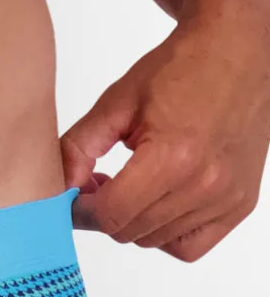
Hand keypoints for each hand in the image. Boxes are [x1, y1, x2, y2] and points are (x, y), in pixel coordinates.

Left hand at [60, 0, 269, 260]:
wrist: (238, 51)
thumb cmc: (181, 69)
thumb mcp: (116, 103)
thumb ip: (78, 148)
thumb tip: (58, 188)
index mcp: (173, 157)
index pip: (110, 215)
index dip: (81, 211)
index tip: (73, 197)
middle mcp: (205, 183)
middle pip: (129, 232)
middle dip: (104, 213)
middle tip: (100, 184)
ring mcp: (227, 198)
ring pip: (154, 240)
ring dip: (133, 221)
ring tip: (131, 185)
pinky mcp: (240, 204)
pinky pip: (190, 246)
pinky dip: (166, 234)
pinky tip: (158, 203)